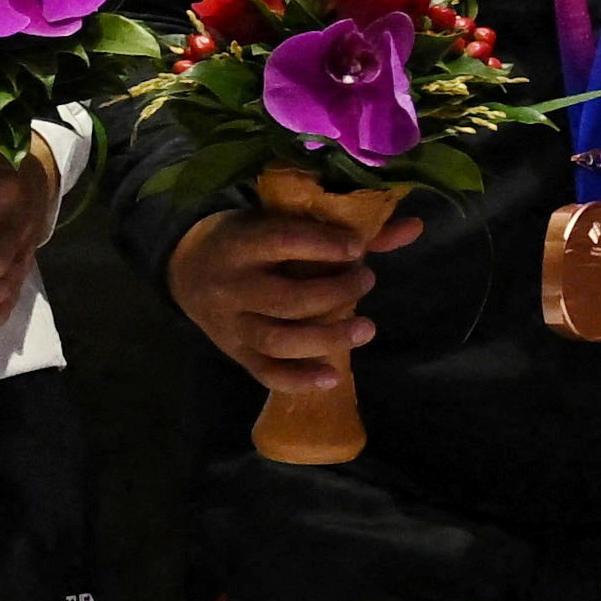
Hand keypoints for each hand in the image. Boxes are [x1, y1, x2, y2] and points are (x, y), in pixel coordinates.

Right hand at [165, 201, 378, 393]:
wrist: (186, 268)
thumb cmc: (248, 238)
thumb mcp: (280, 221)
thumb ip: (343, 228)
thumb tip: (414, 227)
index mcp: (241, 243)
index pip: (282, 242)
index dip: (324, 246)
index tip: (357, 247)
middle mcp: (232, 286)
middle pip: (287, 299)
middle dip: (335, 293)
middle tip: (366, 280)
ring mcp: (231, 325)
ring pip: (278, 340)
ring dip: (327, 338)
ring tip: (366, 328)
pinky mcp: (235, 351)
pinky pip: (265, 372)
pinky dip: (299, 379)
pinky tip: (333, 376)